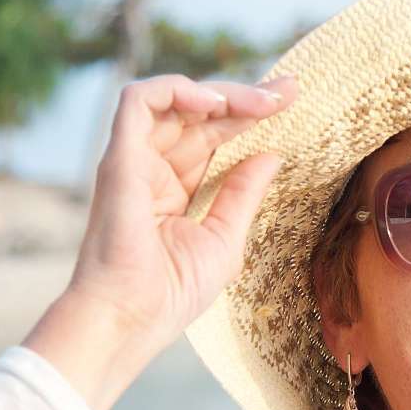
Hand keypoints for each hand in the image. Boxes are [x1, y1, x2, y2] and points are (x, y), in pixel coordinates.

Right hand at [24, 73, 298, 409]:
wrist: (131, 319)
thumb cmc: (171, 292)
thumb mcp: (224, 237)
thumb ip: (243, 193)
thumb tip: (271, 154)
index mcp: (175, 186)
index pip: (214, 135)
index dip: (250, 114)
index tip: (291, 99)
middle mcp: (153, 167)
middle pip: (199, 114)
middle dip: (246, 96)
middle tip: (289, 90)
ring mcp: (134, 159)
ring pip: (172, 99)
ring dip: (219, 93)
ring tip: (260, 102)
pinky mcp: (119, 157)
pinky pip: (138, 100)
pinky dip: (176, 90)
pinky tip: (215, 105)